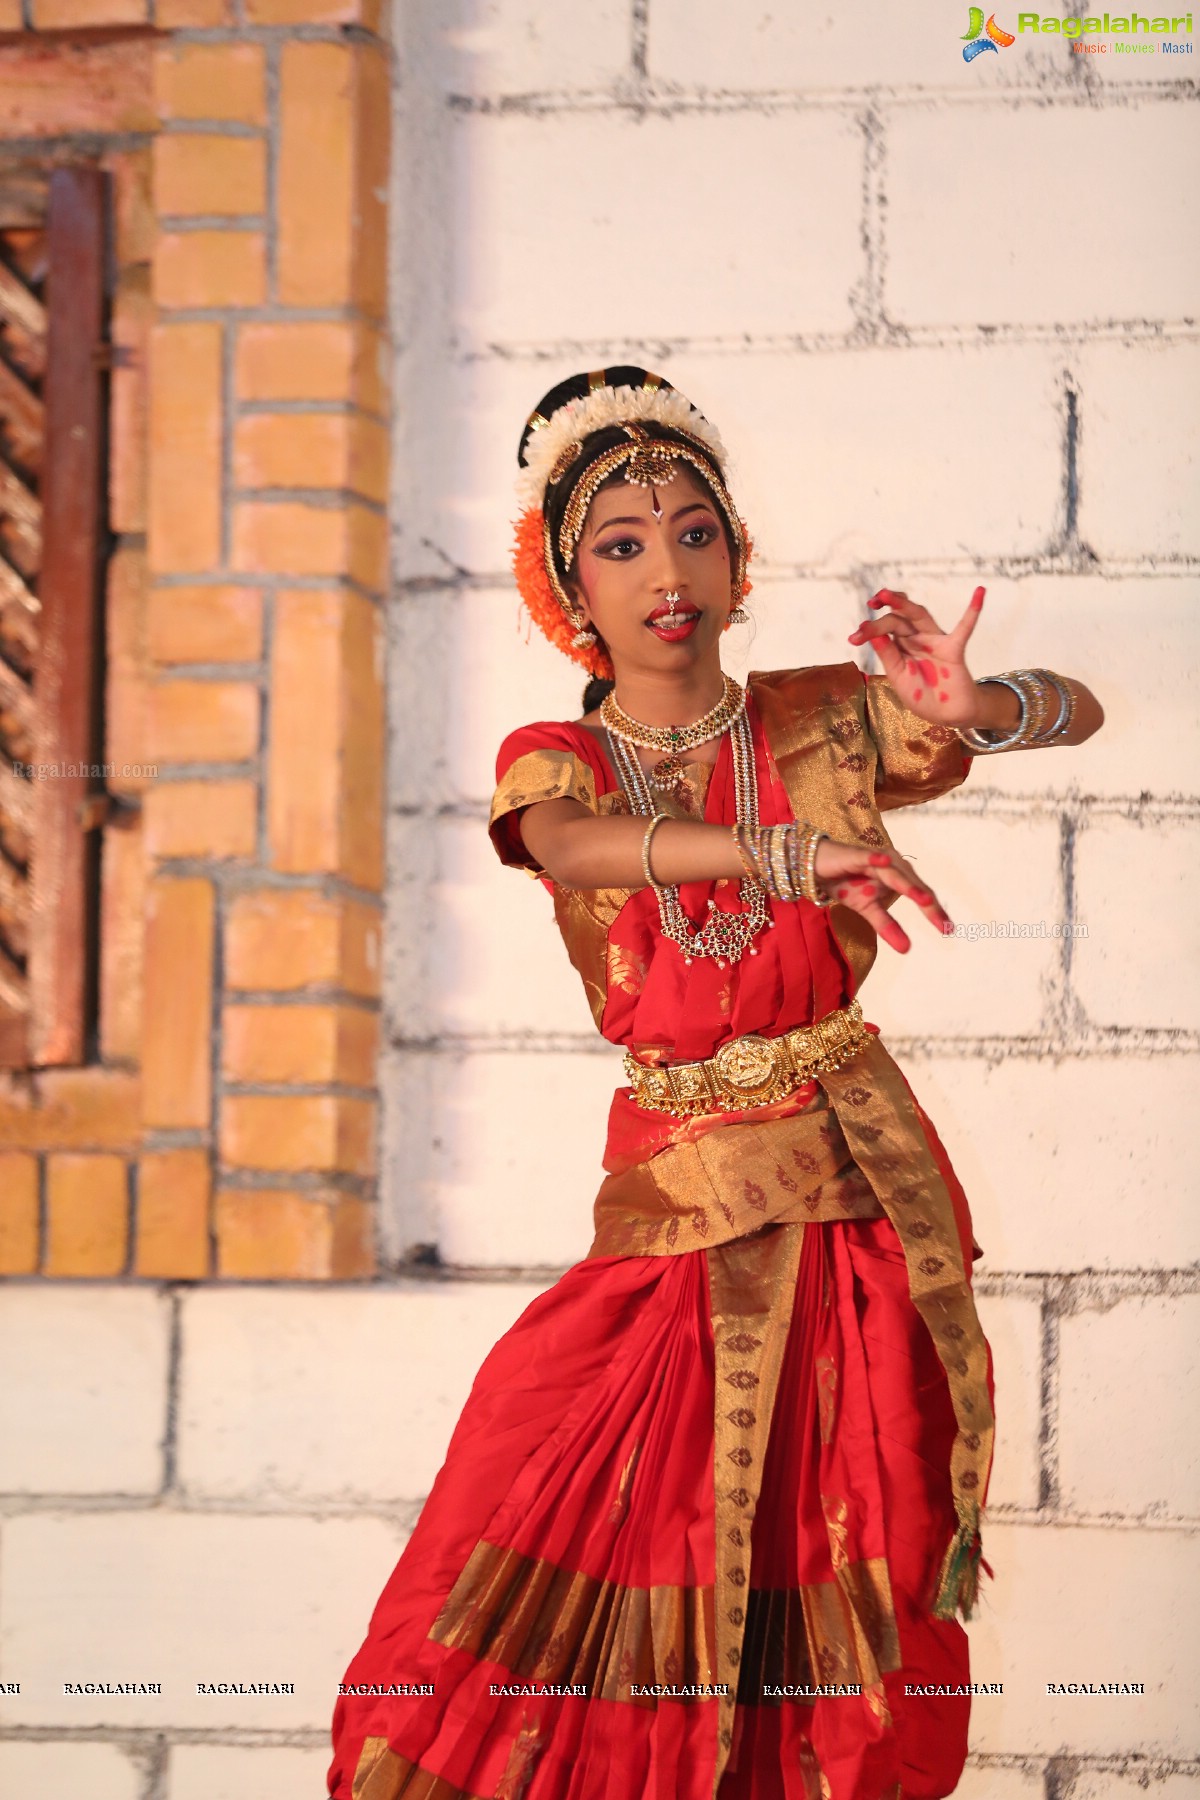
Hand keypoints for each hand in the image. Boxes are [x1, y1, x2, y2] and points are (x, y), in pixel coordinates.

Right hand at [814, 839, 952, 954]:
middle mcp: (893, 865)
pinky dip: (876, 860)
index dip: (935, 913)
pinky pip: (868, 858)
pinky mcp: (856, 854)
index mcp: (899, 877)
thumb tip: (907, 949)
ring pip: (895, 874)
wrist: (817, 866)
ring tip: (925, 900)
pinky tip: (884, 862)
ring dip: (910, 886)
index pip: (921, 896)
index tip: (949, 931)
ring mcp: (875, 858)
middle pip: (915, 886)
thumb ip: (887, 926)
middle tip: (944, 926)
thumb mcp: (867, 909)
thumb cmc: (846, 883)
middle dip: (930, 906)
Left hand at [848, 586, 986, 725]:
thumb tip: (873, 635)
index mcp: (900, 646)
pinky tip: (980, 592)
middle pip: (898, 620)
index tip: (854, 638)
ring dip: (903, 604)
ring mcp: (935, 641)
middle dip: (882, 616)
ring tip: (886, 594)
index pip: (885, 629)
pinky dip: (973, 610)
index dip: (870, 629)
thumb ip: (888, 656)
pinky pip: (964, 628)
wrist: (946, 715)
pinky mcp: (953, 649)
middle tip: (870, 606)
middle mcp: (916, 638)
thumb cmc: (922, 695)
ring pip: (919, 615)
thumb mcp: (899, 677)